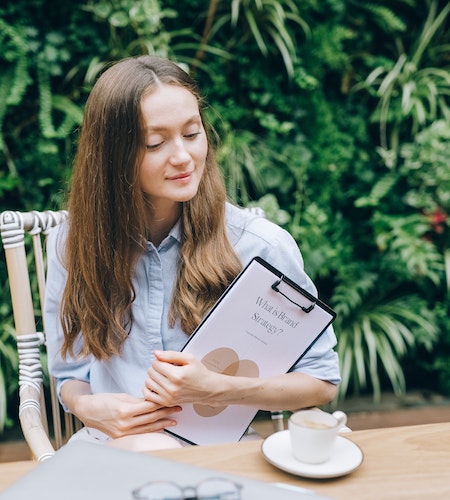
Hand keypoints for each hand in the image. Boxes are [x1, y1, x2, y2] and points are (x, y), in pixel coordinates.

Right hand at [62, 381, 180, 438]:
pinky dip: (151, 430)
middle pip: (151, 418)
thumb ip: (138, 401)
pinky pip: (140, 433)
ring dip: (163, 424)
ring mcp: (123, 432)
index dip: (162, 403)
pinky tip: (161, 428)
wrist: (87, 411)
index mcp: (125, 410)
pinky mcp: (121, 437)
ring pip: (148, 428)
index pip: (149, 407)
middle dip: (166, 413)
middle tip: (178, 408)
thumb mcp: (122, 396)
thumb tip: (153, 401)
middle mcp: (125, 423)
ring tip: (174, 420)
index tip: (172, 399)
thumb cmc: (103, 401)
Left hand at [143, 350, 218, 406]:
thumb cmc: (199, 373)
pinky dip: (149, 389)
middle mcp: (171, 388)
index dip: (159, 360)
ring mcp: (168, 397)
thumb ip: (171, 355)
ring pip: (148, 383)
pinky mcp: (167, 403)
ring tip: (162, 376)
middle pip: (151, 373)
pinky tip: (157, 384)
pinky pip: (148, 395)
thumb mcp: (189, 358)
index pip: (155, 364)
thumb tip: (156, 353)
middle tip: (165, 368)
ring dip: (153, 377)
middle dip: (156, 368)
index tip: (166, 361)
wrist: (207, 389)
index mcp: (176, 375)